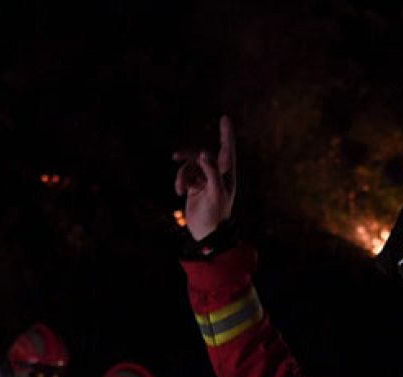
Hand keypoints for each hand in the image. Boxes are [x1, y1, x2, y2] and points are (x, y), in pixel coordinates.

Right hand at [173, 115, 235, 240]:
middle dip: (189, 156)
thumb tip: (203, 154)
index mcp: (227, 173)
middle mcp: (216, 173)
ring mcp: (204, 179)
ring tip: (179, 188)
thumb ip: (211, 172)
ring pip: (190, 165)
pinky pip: (185, 175)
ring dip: (182, 174)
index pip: (227, 149)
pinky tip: (179, 192)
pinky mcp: (194, 186)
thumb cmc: (216, 214)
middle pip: (202, 154)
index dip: (226, 133)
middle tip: (175, 156)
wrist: (207, 233)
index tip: (224, 118)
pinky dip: (180, 181)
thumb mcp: (216, 193)